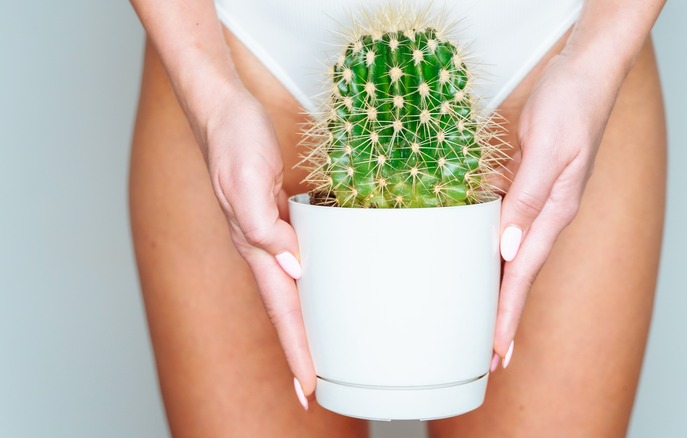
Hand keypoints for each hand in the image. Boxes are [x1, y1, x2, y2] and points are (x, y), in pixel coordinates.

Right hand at [199, 87, 315, 405]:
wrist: (224, 110)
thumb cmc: (234, 140)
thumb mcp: (247, 179)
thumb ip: (264, 226)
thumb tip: (293, 267)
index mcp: (254, 246)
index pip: (280, 310)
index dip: (295, 350)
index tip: (308, 387)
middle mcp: (261, 248)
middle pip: (285, 311)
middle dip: (298, 352)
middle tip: (314, 390)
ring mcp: (268, 235)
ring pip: (289, 292)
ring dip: (302, 326)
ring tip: (316, 356)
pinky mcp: (278, 219)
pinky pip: (295, 263)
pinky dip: (306, 288)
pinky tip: (316, 293)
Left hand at [491, 52, 622, 367]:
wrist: (583, 73)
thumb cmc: (572, 106)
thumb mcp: (549, 151)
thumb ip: (527, 199)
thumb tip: (507, 247)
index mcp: (554, 213)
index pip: (523, 275)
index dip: (508, 314)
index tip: (496, 350)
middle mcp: (546, 215)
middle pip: (520, 276)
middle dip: (506, 316)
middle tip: (490, 355)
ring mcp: (538, 202)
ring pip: (513, 256)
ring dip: (500, 289)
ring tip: (485, 321)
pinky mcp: (527, 186)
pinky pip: (507, 227)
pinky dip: (494, 251)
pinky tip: (482, 260)